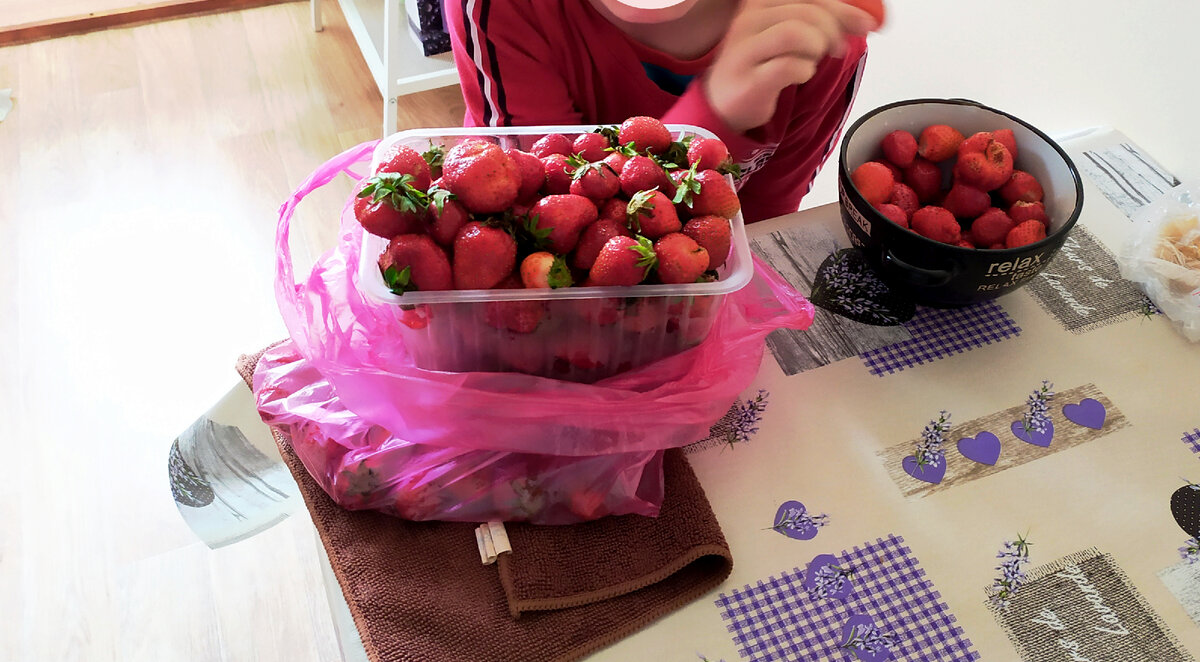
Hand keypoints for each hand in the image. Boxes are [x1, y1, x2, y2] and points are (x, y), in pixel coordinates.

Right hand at [704, 0, 877, 132]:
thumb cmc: (761, 66)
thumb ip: (819, 21)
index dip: (841, 7)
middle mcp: (748, 21)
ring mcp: (744, 51)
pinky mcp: (748, 81)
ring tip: (813, 60)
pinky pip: (788, 67)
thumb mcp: (787, 34)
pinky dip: (804, 71)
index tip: (865, 24)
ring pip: (794, 33)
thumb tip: (865, 19)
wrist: (724, 105)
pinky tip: (800, 75)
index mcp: (759, 3)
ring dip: (816, 48)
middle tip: (838, 48)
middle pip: (804, 11)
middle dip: (832, 29)